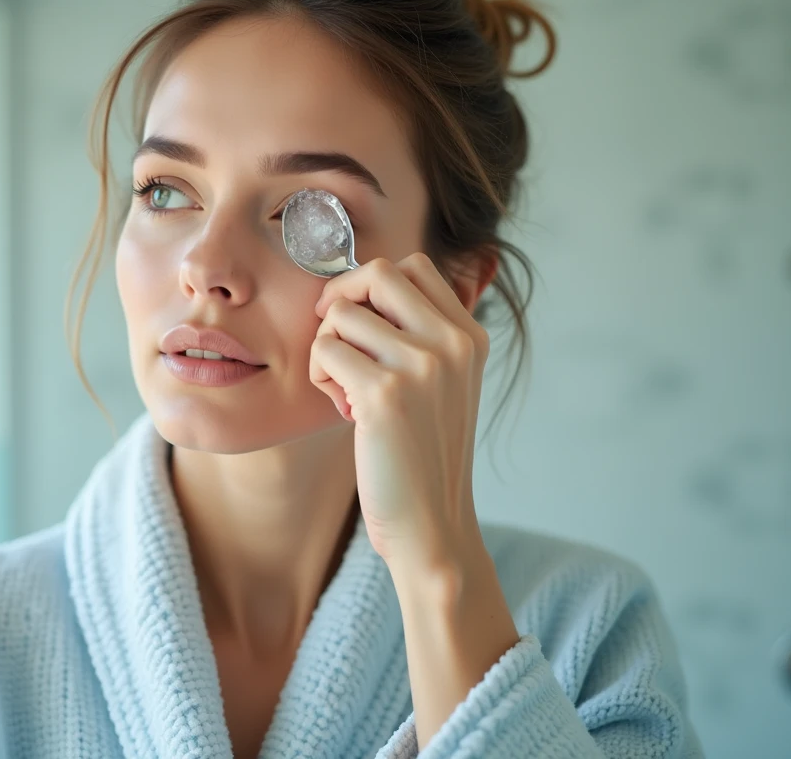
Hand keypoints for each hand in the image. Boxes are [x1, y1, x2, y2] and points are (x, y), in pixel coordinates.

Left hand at [309, 253, 489, 568]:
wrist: (432, 524)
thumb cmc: (421, 454)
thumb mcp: (442, 385)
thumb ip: (419, 334)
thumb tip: (359, 285)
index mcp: (470, 337)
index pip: (414, 266)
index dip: (371, 285)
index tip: (358, 321)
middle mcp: (452, 344)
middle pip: (376, 273)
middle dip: (340, 298)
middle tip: (335, 340)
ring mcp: (422, 366)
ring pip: (341, 315)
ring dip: (327, 348)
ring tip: (345, 390)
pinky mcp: (384, 395)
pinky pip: (325, 350)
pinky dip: (320, 376)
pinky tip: (343, 409)